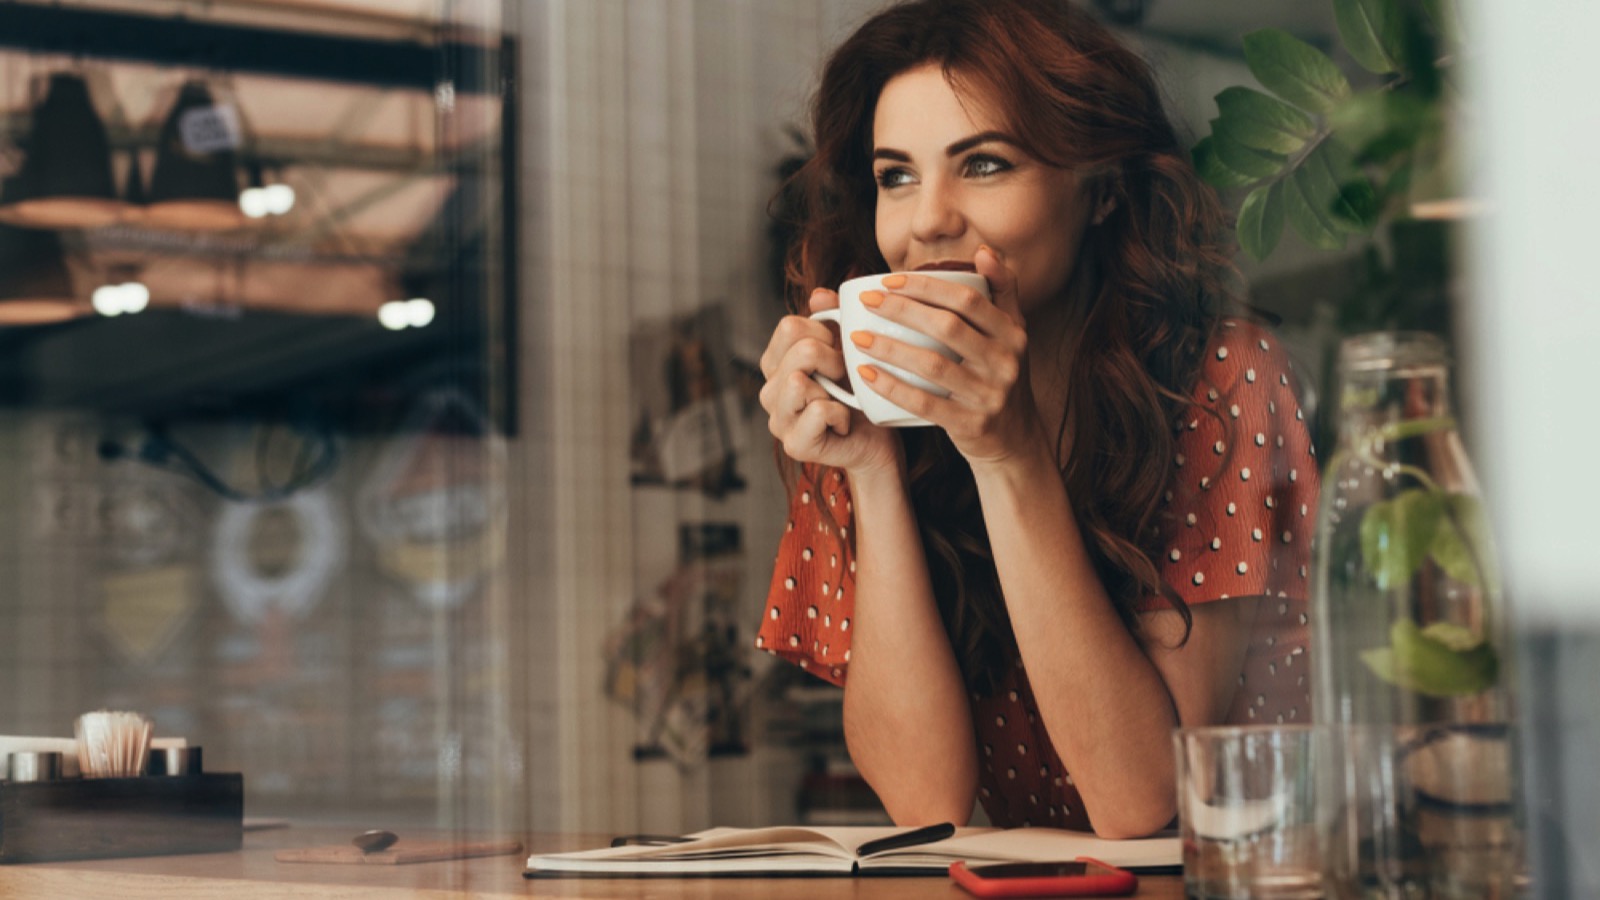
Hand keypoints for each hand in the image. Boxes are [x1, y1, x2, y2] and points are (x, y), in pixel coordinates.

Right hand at [758, 288, 900, 474]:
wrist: (878, 440)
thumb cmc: (861, 393)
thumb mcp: (847, 349)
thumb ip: (832, 319)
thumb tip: (819, 296)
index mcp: (776, 364)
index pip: (789, 326)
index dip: (824, 333)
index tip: (840, 351)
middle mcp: (769, 391)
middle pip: (799, 351)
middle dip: (834, 360)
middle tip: (845, 380)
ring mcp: (778, 420)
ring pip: (799, 381)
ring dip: (834, 388)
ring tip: (842, 400)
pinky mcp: (794, 444)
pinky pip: (818, 411)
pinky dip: (841, 414)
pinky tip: (843, 423)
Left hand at [849, 247, 1045, 465]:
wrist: (1016, 440)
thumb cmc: (1000, 378)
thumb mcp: (1012, 335)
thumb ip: (1001, 291)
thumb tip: (982, 251)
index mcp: (1013, 333)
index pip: (967, 299)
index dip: (926, 286)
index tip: (888, 280)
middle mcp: (1006, 362)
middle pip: (947, 326)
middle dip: (901, 309)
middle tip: (867, 302)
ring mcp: (991, 395)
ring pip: (933, 364)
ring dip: (890, 348)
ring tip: (857, 336)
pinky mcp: (972, 425)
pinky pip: (926, 404)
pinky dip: (893, 388)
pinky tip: (866, 374)